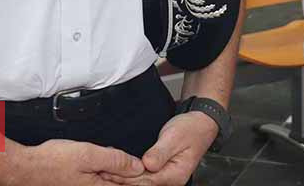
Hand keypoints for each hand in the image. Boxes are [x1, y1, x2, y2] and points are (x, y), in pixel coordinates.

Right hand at [12, 138, 144, 185]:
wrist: (25, 168)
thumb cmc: (52, 161)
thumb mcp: (88, 155)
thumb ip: (114, 160)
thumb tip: (137, 166)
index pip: (128, 185)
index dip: (138, 175)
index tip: (148, 167)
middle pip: (120, 183)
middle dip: (127, 172)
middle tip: (130, 160)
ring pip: (109, 179)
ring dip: (114, 168)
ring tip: (109, 157)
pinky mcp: (79, 185)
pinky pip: (98, 177)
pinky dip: (102, 167)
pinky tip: (99, 157)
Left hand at [100, 112, 218, 185]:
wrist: (200, 122)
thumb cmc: (190, 128)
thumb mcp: (175, 137)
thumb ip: (161, 152)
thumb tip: (147, 164)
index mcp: (175, 174)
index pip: (147, 180)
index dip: (128, 177)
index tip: (111, 171)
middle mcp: (170, 179)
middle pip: (142, 184)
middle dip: (122, 179)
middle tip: (103, 172)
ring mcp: (166, 176)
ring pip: (142, 181)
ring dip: (125, 177)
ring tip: (107, 171)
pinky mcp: (161, 170)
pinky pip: (145, 175)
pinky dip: (132, 172)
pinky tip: (120, 169)